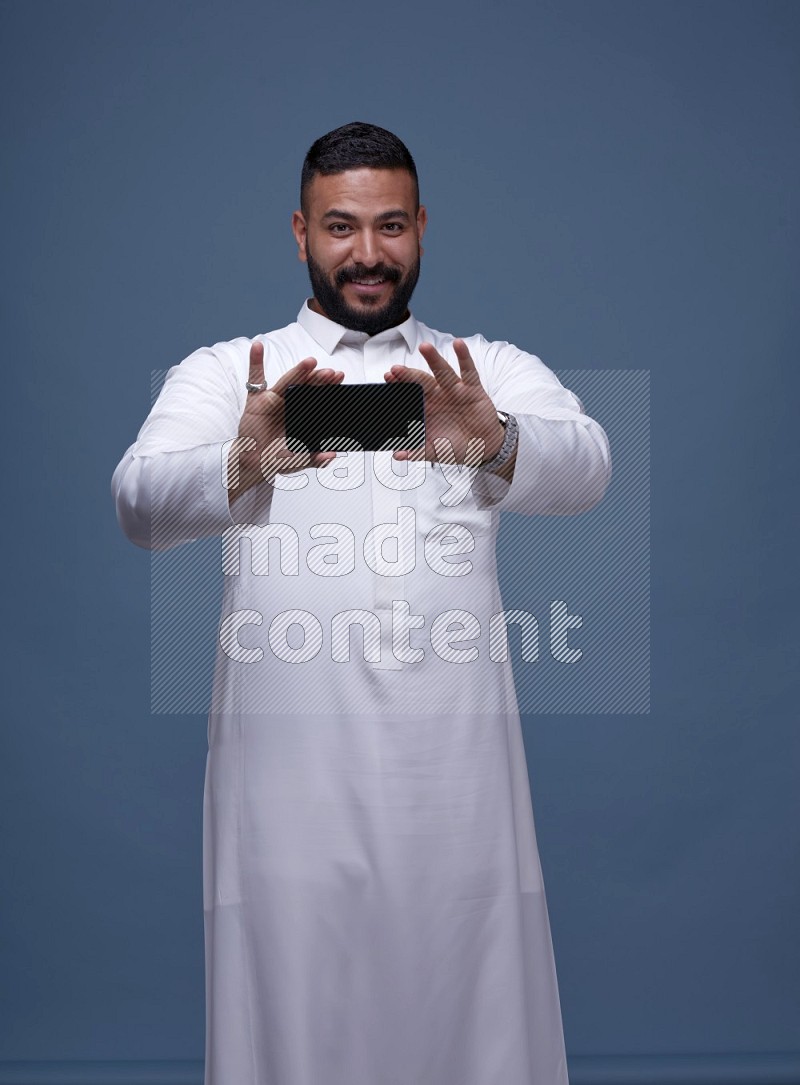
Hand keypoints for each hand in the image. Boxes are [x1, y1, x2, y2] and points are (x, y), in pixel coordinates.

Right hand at [228, 341, 343, 502]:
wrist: (253, 463)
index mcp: (304, 415)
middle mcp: (291, 403)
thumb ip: (315, 459)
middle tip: (330, 373)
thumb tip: (333, 455)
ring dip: (298, 371)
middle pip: (306, 387)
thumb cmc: (276, 459)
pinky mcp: (256, 400)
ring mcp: (273, 399)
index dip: (329, 388)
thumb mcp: (299, 461)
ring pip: (287, 381)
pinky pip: (254, 378)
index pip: (319, 398)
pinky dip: (255, 361)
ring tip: (309, 362)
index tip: (339, 378)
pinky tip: (258, 347)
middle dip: (319, 379)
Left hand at [385, 339, 504, 465]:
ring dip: (434, 359)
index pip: (409, 394)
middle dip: (408, 375)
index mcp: (426, 408)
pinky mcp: (473, 388)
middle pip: (421, 381)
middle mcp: (438, 395)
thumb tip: (396, 455)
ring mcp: (455, 390)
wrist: (483, 448)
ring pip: (442, 371)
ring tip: (425, 347)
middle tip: (396, 369)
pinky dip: (464, 357)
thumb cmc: (456, 446)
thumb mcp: (435, 451)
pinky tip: (459, 344)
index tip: (387, 378)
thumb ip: (417, 451)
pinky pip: (468, 371)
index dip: (398, 386)